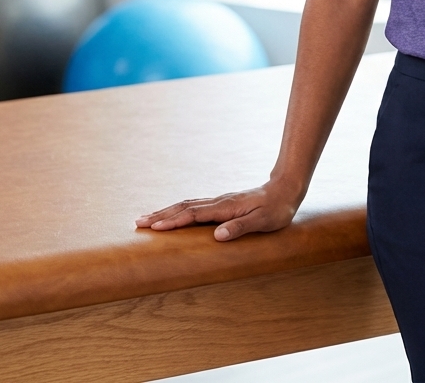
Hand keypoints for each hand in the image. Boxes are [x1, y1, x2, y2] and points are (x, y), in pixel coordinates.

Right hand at [135, 180, 300, 240]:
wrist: (286, 189)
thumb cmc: (277, 208)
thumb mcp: (263, 221)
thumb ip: (240, 227)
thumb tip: (218, 235)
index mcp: (225, 207)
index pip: (193, 214)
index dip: (173, 221)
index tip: (154, 227)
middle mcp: (219, 202)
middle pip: (184, 207)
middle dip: (161, 214)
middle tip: (138, 222)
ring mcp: (219, 201)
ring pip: (187, 204)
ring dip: (166, 211)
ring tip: (147, 218)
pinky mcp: (222, 203)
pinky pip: (194, 206)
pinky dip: (179, 209)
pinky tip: (173, 214)